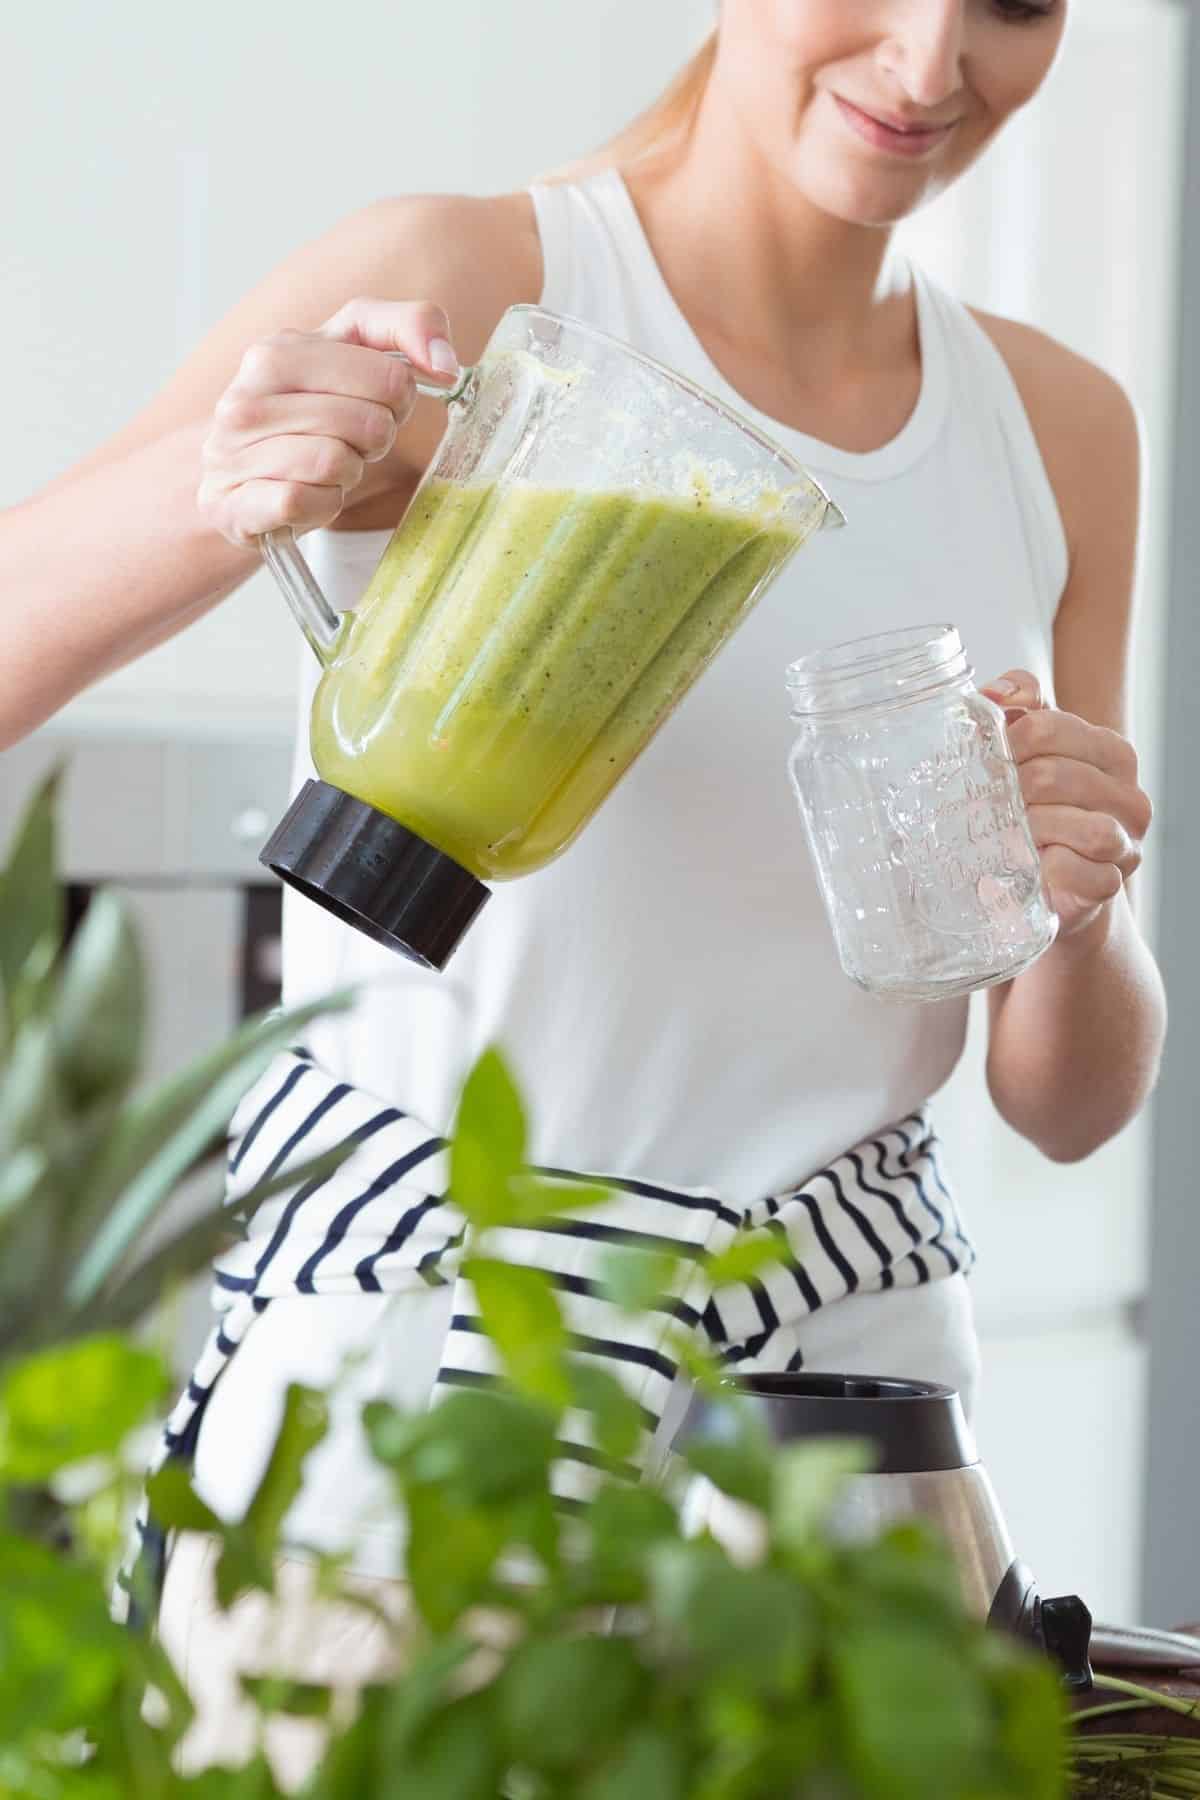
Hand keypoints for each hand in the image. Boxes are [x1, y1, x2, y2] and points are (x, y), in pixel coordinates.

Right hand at [198, 298, 460, 546]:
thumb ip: (405, 328)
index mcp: (277, 351)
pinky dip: (324, 505)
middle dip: (374, 439)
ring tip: (325, 467)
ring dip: (348, 473)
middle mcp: (246, 396)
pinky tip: (307, 495)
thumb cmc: (304, 415)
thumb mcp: (351, 354)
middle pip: (369, 423)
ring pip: (338, 463)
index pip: (389, 376)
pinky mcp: (236, 505)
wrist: (235, 480)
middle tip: (350, 441)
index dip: (397, 398)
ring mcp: (233, 451)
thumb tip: (446, 364)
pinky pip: (312, 502)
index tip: (375, 403)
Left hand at [981, 669, 1151, 940]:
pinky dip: (1054, 869)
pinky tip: (1036, 864)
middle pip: (1055, 775)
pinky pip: (1087, 873)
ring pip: (1086, 828)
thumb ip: (1016, 704)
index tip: (994, 760)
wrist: (1054, 879)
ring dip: (1035, 829)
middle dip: (1013, 790)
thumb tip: (991, 694)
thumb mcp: (1029, 748)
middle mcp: (1127, 795)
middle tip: (992, 804)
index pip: (1051, 727)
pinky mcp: (1110, 883)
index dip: (1010, 743)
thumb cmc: (1040, 807)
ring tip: (1012, 833)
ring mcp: (1125, 842)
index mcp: (1109, 752)